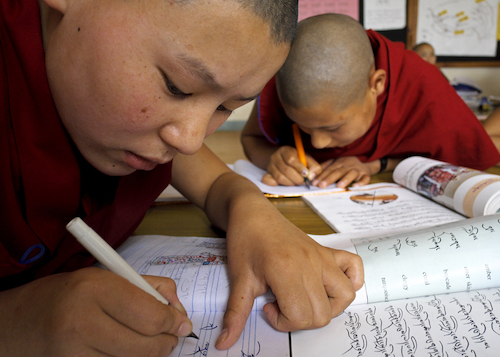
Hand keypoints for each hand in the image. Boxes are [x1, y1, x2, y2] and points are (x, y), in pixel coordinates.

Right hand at [0, 267, 191, 356]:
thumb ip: (150, 288)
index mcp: (95, 288)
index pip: (151, 314)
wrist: (19, 322)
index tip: (181, 323)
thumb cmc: (70, 294)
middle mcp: (82, 321)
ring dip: (148, 354)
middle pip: (146, 345)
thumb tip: (179, 312)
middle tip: (170, 337)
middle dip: (167, 342)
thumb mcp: (108, 277)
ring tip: (145, 340)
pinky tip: (122, 348)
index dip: (174, 322)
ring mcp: (75, 352)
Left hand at [215, 208, 363, 349]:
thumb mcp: (238, 279)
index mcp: (287, 270)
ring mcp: (322, 256)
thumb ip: (235, 313)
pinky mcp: (327, 251)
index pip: (301, 316)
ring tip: (303, 298)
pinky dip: (351, 280)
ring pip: (345, 295)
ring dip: (327, 306)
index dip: (283, 322)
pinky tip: (328, 285)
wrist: (252, 213)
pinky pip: (354, 266)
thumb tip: (224, 342)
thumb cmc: (244, 241)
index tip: (268, 307)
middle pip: (323, 313)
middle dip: (301, 319)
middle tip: (281, 304)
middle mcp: (310, 263)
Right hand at [262, 146, 321, 185]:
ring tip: (296, 182)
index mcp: (286, 150)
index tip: (306, 174)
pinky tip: (285, 183)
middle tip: (303, 182)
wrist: (284, 160)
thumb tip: (311, 176)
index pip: (291, 159)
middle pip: (285, 170)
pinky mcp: (266, 174)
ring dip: (290, 183)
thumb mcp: (308, 160)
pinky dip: (277, 184)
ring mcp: (270, 165)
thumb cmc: (298, 161)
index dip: (299, 168)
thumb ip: (314, 167)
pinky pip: (268, 181)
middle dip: (297, 178)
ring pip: (279, 177)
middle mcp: (275, 156)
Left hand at [312, 156, 377, 188]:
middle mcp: (348, 165)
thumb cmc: (346, 165)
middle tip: (321, 185)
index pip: (329, 169)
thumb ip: (324, 167)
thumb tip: (312, 174)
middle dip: (329, 178)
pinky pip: (366, 178)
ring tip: (338, 186)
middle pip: (338, 171)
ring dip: (345, 179)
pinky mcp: (366, 174)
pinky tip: (355, 187)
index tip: (314, 183)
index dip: (321, 176)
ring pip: (352, 173)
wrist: (364, 163)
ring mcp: (358, 170)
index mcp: (339, 162)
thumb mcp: (335, 162)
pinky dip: (361, 183)